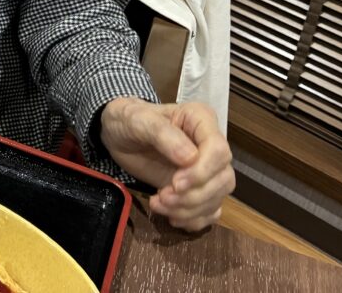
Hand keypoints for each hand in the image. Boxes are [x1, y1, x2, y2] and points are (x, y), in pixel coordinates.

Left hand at [100, 98, 234, 231]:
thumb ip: (163, 134)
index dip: (201, 172)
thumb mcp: (138, 120)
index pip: (219, 151)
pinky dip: (192, 219)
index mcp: (201, 120)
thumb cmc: (129, 120)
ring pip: (216, 198)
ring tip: (158, 204)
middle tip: (162, 197)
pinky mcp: (197, 189)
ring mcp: (206, 169)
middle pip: (223, 179)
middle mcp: (210, 145)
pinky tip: (170, 215)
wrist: (118, 134)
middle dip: (193, 196)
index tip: (175, 183)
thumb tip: (190, 158)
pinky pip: (209, 211)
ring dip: (189, 210)